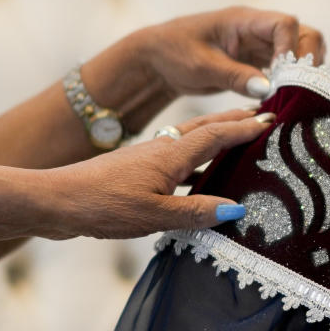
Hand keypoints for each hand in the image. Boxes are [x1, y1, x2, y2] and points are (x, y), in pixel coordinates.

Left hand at [37, 109, 274, 238]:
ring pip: (191, 140)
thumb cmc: (103, 205)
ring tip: (240, 136)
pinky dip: (197, 158)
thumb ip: (196, 212)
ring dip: (218, 134)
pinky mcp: (137, 169)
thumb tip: (237, 207)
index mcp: (171, 154)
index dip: (246, 126)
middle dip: (236, 120)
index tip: (274, 118)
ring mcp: (148, 157)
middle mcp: (162, 148)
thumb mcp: (154, 215)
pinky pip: (177, 156)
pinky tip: (200, 174)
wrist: (56, 200)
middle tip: (264, 115)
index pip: (217, 134)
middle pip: (206, 127)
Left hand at [135, 6, 325, 97]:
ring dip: (303, 72)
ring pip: (299, 51)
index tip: (285, 75)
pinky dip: (291, 81)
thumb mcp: (202, 67)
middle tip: (300, 89)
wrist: (158, 59)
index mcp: (243, 20)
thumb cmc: (174, 53)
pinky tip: (288, 99)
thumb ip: (235, 76)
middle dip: (307, 60)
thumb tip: (268, 88)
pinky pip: (286, 68)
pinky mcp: (258, 61)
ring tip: (296, 95)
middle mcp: (257, 29)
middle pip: (302, 34)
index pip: (285, 24)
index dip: (292, 48)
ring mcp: (260, 45)